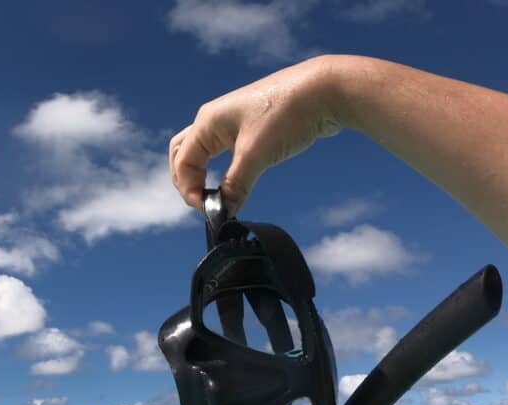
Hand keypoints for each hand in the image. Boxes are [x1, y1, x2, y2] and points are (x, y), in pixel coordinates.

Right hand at [168, 56, 344, 214]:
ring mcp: (232, 122)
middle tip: (204, 205)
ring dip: (202, 175)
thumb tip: (224, 211)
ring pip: (203, 152)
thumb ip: (236, 185)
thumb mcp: (256, 155)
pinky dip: (222, 170)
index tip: (209, 210)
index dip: (189, 190)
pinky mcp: (251, 128)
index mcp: (208, 122)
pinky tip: (234, 183)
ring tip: (214, 197)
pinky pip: (224, 152)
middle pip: (184, 154)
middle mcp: (214, 120)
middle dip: (187, 182)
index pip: (182, 163)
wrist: (324, 91)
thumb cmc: (286, 114)